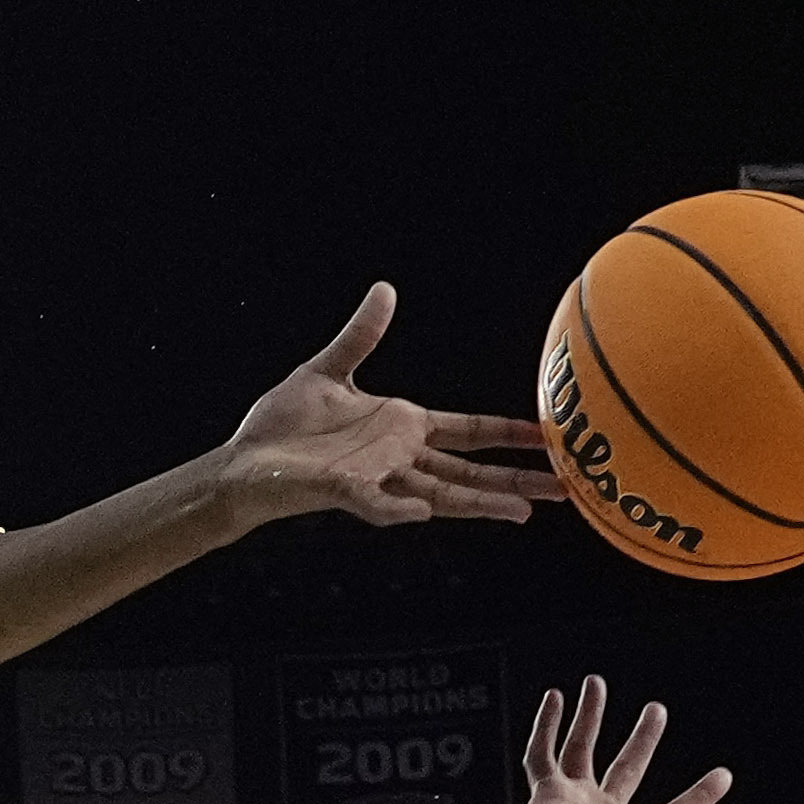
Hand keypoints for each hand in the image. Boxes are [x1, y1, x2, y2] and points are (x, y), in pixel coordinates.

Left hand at [219, 286, 557, 529]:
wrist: (240, 464)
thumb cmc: (282, 426)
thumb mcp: (328, 370)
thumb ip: (361, 335)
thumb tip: (385, 290)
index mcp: (400, 428)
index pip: (467, 432)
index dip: (506, 433)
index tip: (547, 436)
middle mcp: (396, 458)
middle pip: (467, 473)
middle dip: (514, 481)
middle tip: (563, 491)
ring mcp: (374, 478)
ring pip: (438, 494)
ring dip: (478, 503)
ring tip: (521, 513)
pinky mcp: (342, 492)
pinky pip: (376, 504)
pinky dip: (399, 508)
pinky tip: (424, 512)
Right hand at [481, 674, 753, 803]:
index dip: (701, 795)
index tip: (723, 776)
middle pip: (629, 769)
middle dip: (643, 739)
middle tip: (656, 711)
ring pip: (583, 750)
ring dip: (590, 717)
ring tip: (596, 683)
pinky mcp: (546, 797)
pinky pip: (542, 754)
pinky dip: (546, 726)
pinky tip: (555, 698)